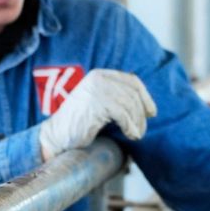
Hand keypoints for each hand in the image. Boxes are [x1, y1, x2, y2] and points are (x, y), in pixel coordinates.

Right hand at [39, 69, 156, 160]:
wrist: (58, 135)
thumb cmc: (81, 123)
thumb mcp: (102, 103)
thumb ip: (118, 98)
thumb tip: (148, 106)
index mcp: (100, 75)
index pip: (132, 81)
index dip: (145, 97)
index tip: (151, 113)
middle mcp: (98, 78)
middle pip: (133, 94)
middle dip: (141, 114)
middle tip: (142, 129)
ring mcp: (96, 90)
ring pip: (130, 104)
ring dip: (137, 122)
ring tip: (136, 134)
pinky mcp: (95, 104)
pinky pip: (123, 114)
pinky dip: (130, 126)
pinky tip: (131, 135)